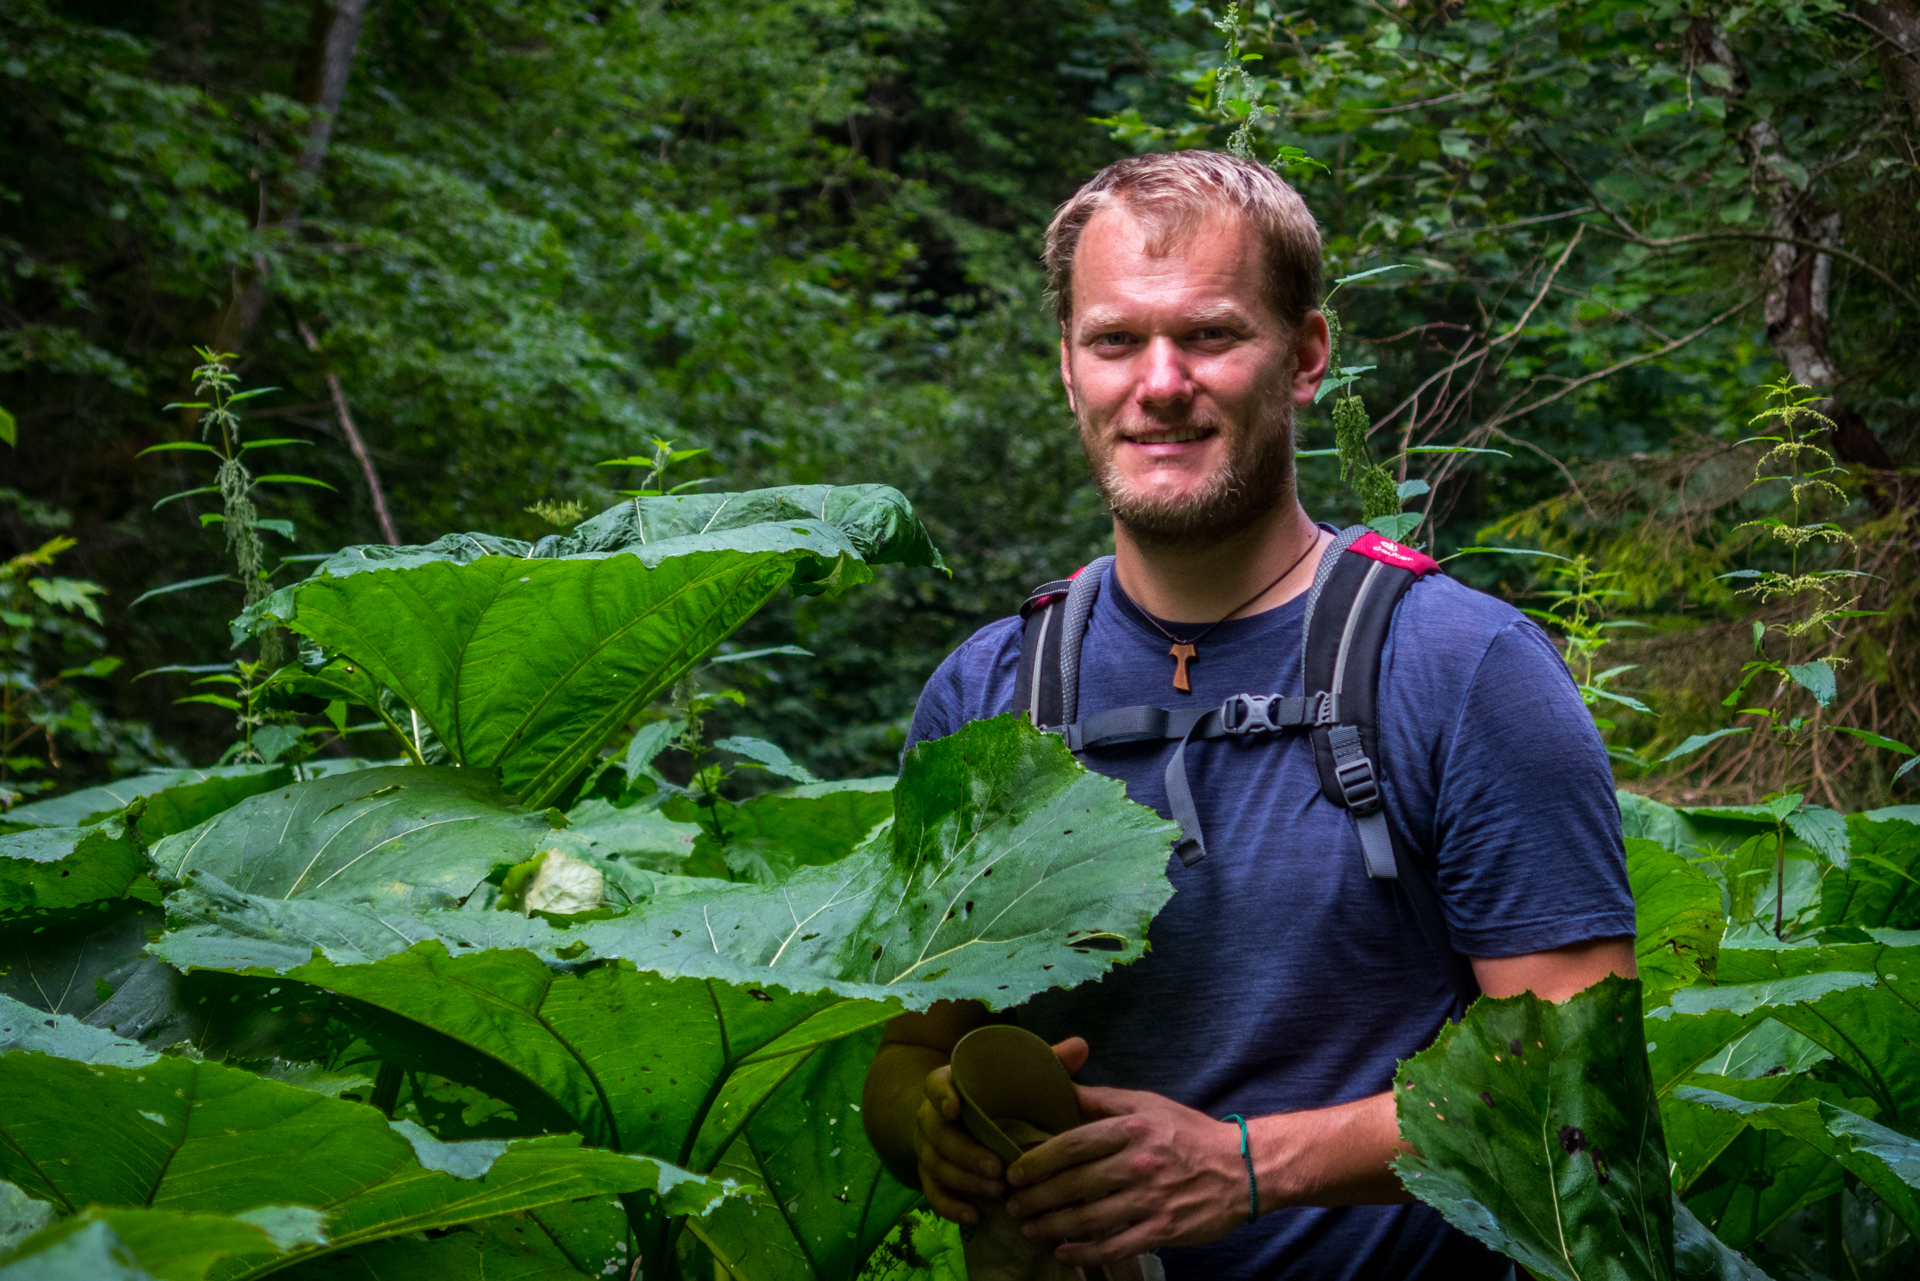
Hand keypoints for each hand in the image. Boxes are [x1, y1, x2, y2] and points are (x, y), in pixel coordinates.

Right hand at [912, 1036, 1090, 1224]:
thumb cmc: (997, 1098)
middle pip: (937, 1133)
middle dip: (966, 1152)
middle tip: (998, 1167)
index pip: (935, 1084)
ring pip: (936, 1166)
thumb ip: (1046, 1063)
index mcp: (950, 1086)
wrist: (960, 1121)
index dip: (941, 1094)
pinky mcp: (931, 1177)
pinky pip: (933, 1194)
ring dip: (966, 1180)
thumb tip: (1081, 1046)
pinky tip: (976, 1215)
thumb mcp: (1017, 1079)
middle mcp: (933, 1117)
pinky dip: (951, 1207)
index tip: (955, 1107)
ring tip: (998, 1191)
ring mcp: (929, 1149)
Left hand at [1004, 1084, 1246, 1267]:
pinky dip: (1085, 1253)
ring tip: (1028, 1229)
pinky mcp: (1164, 1229)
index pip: (1072, 1144)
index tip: (1014, 1172)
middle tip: (1012, 1205)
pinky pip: (1116, 1244)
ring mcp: (1151, 1199)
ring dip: (1051, 1226)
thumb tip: (1060, 1088)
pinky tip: (1064, 1252)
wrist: (1243, 1168)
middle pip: (1073, 1184)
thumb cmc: (1189, 1134)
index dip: (1037, 1160)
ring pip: (1088, 1218)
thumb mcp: (1148, 1104)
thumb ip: (1103, 1100)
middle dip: (1036, 1198)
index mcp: (1132, 1129)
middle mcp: (1139, 1163)